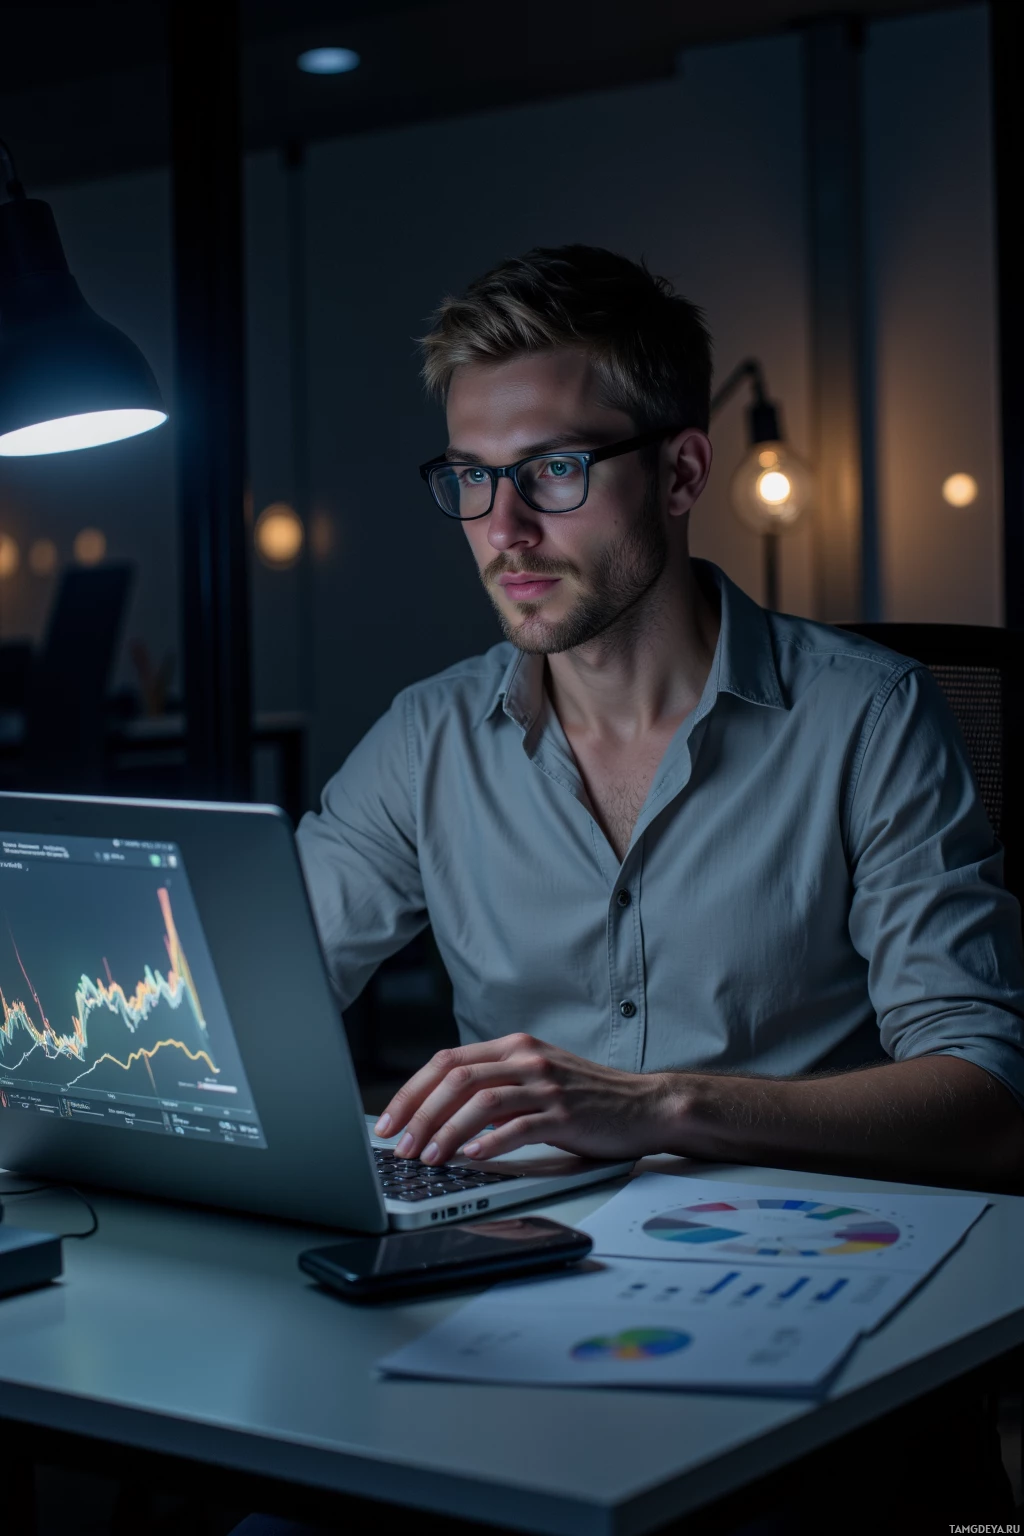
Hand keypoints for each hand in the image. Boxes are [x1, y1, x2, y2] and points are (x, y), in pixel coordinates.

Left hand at [373, 1032, 681, 1164]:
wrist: (644, 1105)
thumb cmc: (585, 1098)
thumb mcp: (535, 1077)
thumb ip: (494, 1084)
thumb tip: (437, 1113)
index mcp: (513, 1046)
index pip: (447, 1061)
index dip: (412, 1091)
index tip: (388, 1120)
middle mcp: (527, 1059)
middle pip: (457, 1079)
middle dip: (419, 1113)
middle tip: (399, 1145)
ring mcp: (547, 1085)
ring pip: (481, 1101)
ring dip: (447, 1130)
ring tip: (428, 1157)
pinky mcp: (565, 1115)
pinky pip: (519, 1126)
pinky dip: (490, 1142)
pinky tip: (472, 1157)